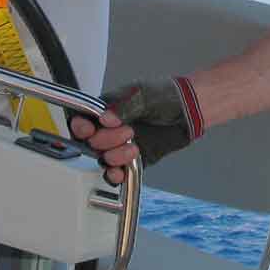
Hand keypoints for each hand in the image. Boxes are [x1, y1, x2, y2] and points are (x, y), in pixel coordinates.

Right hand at [71, 76, 204, 183]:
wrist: (188, 111)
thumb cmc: (164, 95)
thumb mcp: (142, 94)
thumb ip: (122, 105)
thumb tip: (105, 118)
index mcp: (106, 110)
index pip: (82, 121)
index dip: (81, 127)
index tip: (89, 129)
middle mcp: (110, 130)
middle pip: (91, 142)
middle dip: (106, 140)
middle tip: (127, 131)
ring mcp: (120, 146)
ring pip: (104, 159)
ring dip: (114, 156)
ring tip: (133, 147)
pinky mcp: (133, 161)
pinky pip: (118, 173)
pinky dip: (116, 175)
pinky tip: (121, 172)